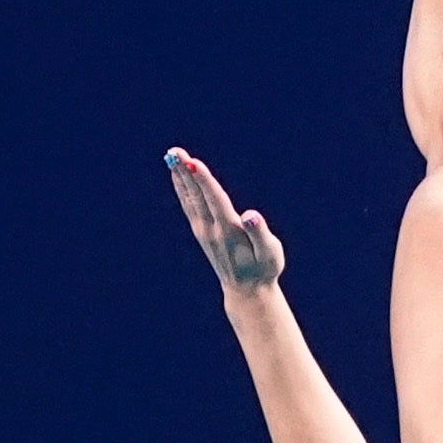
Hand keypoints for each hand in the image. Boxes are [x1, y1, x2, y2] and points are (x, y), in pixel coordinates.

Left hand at [166, 148, 285, 294]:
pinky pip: (188, 205)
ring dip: (180, 177)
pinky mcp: (201, 232)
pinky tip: (178, 177)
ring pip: (189, 199)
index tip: (193, 162)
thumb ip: (261, 233)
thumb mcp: (270, 252)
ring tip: (172, 158)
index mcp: (229, 231)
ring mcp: (203, 231)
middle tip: (175, 152)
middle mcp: (211, 229)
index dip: (204, 180)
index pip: (214, 199)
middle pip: (197, 195)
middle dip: (186, 172)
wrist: (246, 290)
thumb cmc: (264, 268)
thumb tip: (251, 216)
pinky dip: (182, 189)